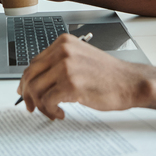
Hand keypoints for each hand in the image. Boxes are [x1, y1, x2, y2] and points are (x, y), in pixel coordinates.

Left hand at [17, 34, 147, 118]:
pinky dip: (50, 111)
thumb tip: (36, 80)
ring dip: (40, 105)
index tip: (26, 92)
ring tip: (51, 111)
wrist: (129, 82)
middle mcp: (63, 51)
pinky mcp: (70, 84)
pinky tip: (61, 113)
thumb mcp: (80, 59)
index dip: (27, 80)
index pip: (34, 62)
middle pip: (30, 75)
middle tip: (31, 106)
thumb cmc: (108, 75)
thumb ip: (58, 64)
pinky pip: (47, 101)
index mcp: (64, 43)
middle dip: (27, 94)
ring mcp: (66, 67)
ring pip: (35, 89)